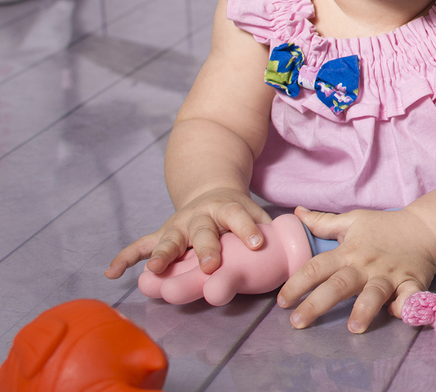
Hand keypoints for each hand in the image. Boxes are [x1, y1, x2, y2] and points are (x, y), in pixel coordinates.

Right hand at [105, 187, 270, 278]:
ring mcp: (177, 225)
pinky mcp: (161, 234)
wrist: (210, 191)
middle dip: (206, 248)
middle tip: (211, 264)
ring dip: (162, 256)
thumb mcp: (254, 212)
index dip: (248, 229)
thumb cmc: (237, 211)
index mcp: (227, 208)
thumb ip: (268, 230)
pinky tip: (111, 273)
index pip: (239, 217)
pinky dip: (125, 258)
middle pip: (203, 232)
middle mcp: (200, 216)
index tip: (258, 244)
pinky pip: (140, 246)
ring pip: (168, 240)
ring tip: (154, 271)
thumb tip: (295, 254)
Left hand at [277, 207, 435, 332]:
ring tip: (354, 328)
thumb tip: (296, 213)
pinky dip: (405, 305)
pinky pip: (408, 296)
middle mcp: (366, 266)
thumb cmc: (385, 227)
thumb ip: (323, 222)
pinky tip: (398, 314)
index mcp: (349, 252)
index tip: (282, 301)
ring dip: (364, 309)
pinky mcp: (411, 282)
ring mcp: (389, 275)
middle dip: (317, 304)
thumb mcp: (353, 220)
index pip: (317, 267)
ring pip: (374, 293)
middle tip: (297, 323)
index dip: (297, 283)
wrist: (425, 229)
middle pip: (339, 285)